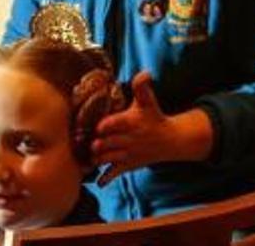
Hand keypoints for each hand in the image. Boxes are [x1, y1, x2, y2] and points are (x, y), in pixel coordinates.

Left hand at [91, 72, 213, 185]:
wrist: (171, 141)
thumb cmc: (154, 118)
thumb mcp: (148, 101)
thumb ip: (143, 87)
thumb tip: (145, 72)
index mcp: (131, 122)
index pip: (115, 124)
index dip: (104, 126)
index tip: (97, 127)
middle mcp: (129, 139)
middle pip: (107, 144)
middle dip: (95, 145)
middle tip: (83, 142)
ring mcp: (128, 154)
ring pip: (107, 159)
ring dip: (96, 159)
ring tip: (87, 157)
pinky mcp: (128, 165)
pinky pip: (115, 174)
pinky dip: (107, 178)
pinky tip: (99, 181)